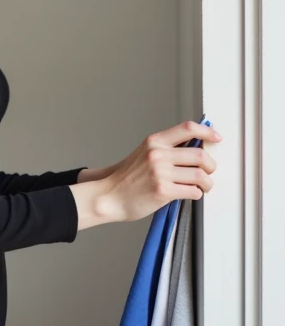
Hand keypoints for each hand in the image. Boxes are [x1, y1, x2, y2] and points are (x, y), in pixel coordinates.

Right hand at [99, 120, 222, 223]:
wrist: (109, 196)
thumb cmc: (128, 178)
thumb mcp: (144, 153)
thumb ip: (166, 149)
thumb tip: (195, 149)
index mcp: (155, 141)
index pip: (188, 128)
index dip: (207, 131)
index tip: (216, 138)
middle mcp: (158, 154)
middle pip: (200, 155)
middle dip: (211, 166)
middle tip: (208, 173)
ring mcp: (160, 173)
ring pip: (200, 175)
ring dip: (207, 183)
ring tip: (202, 187)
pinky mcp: (163, 191)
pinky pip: (193, 191)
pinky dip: (197, 194)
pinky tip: (190, 194)